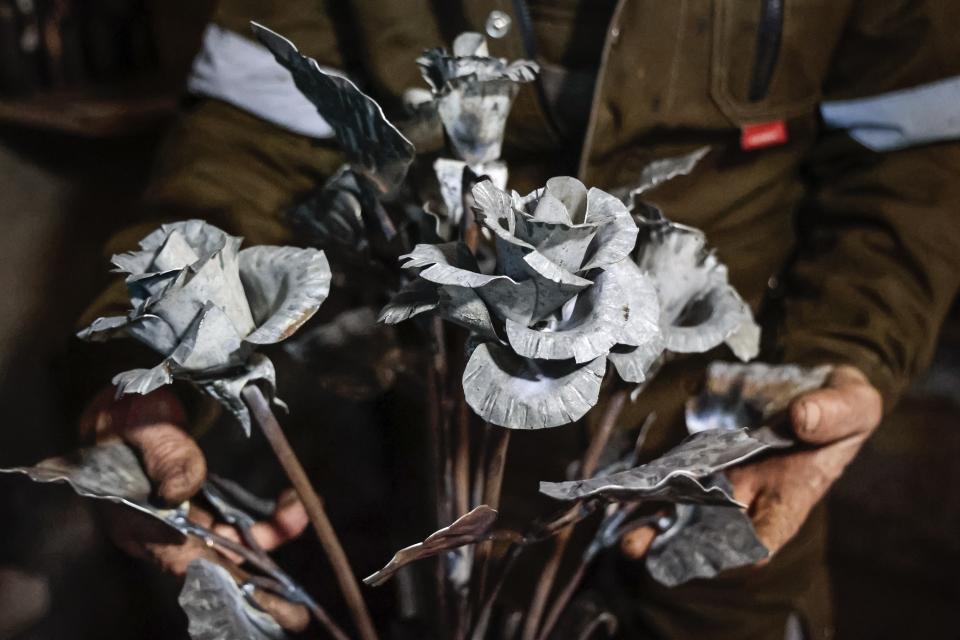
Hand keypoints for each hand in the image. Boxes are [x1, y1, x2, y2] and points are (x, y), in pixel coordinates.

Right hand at [79, 387, 309, 628]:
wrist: (126, 402)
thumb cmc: (127, 415)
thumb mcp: (142, 427)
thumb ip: (165, 457)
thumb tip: (180, 491)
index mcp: (140, 523)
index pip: (184, 565)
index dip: (224, 585)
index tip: (260, 602)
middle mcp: (163, 532)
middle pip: (214, 568)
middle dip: (258, 588)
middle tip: (299, 616)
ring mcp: (184, 522)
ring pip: (233, 546)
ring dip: (272, 537)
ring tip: (303, 513)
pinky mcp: (201, 509)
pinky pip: (238, 525)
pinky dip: (267, 520)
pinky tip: (292, 502)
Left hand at [622, 365, 882, 560]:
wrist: (816, 383)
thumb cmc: (840, 405)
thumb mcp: (853, 405)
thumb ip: (833, 413)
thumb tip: (800, 417)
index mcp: (791, 495)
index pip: (767, 535)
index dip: (742, 550)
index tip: (721, 554)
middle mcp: (751, 494)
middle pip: (712, 533)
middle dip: (678, 546)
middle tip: (644, 549)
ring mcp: (724, 475)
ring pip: (685, 509)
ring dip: (654, 523)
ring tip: (627, 537)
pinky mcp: (704, 453)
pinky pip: (673, 473)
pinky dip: (649, 485)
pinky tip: (622, 492)